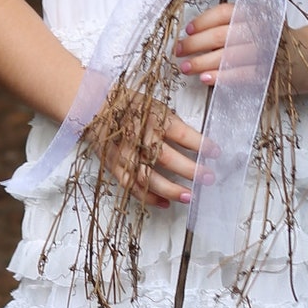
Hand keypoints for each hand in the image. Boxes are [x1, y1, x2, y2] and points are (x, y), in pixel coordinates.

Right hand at [87, 95, 210, 208]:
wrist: (91, 105)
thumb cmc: (128, 104)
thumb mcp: (154, 105)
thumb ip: (172, 123)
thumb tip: (196, 141)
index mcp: (153, 118)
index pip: (182, 134)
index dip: (201, 145)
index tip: (216, 152)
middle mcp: (139, 137)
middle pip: (167, 158)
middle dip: (190, 170)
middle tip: (208, 177)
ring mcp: (125, 153)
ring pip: (148, 177)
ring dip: (171, 190)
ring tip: (189, 196)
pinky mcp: (114, 165)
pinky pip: (131, 186)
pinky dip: (148, 197)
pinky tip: (164, 203)